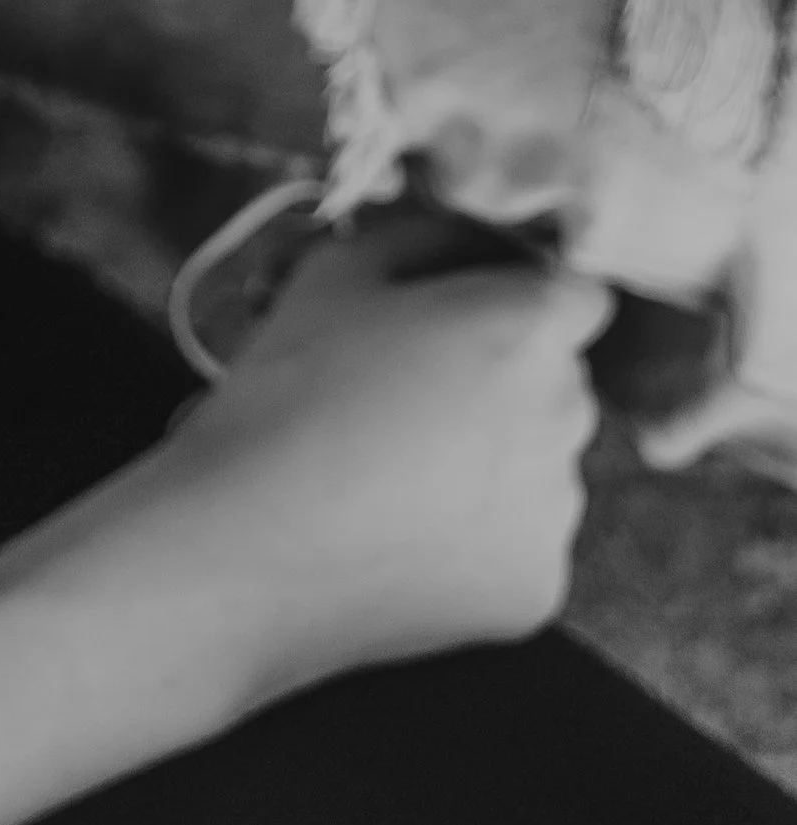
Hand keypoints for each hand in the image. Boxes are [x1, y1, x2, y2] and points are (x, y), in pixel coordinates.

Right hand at [158, 212, 606, 695]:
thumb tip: (468, 235)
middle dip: (501, 374)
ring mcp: (557, 514)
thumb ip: (424, 234)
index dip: (516, 295)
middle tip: (408, 386)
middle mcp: (568, 417)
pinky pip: (521, 541)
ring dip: (490, 454)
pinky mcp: (538, 590)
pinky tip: (404, 528)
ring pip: (541, 462)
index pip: (574, 293)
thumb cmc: (290, 389)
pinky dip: (477, 534)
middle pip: (557, 377)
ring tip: (393, 466)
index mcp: (528, 329)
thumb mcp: (341, 269)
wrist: (250, 544)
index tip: (459, 314)